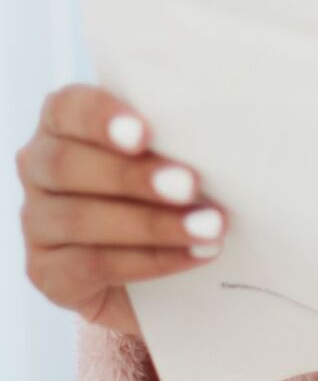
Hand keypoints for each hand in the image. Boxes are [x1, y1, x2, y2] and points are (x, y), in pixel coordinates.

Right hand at [17, 85, 225, 335]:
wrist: (161, 270)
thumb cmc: (171, 187)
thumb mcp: (172, 152)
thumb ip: (176, 137)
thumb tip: (217, 130)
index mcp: (63, 123)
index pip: (67, 108)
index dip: (101, 119)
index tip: (145, 133)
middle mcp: (39, 168)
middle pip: (68, 166)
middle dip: (134, 176)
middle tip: (191, 185)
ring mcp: (37, 222)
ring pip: (80, 219)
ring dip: (152, 224)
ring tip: (209, 226)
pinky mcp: (47, 272)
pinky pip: (91, 265)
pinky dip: (150, 261)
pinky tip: (193, 255)